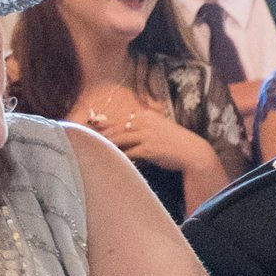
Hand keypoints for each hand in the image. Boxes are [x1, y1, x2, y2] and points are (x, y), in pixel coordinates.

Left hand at [92, 107, 217, 176]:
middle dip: (100, 134)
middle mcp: (146, 122)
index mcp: (147, 115)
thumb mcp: (159, 129)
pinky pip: (128, 152)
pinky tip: (109, 160)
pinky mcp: (149, 148)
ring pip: (119, 139)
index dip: (103, 125)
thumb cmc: (175, 142)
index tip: (89, 128)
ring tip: (92, 150)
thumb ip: (141, 128)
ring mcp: (147, 135)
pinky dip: (118, 156)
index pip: (120, 119)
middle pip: (116, 128)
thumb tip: (121, 132)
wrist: (193, 152)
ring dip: (105, 145)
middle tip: (83, 139)